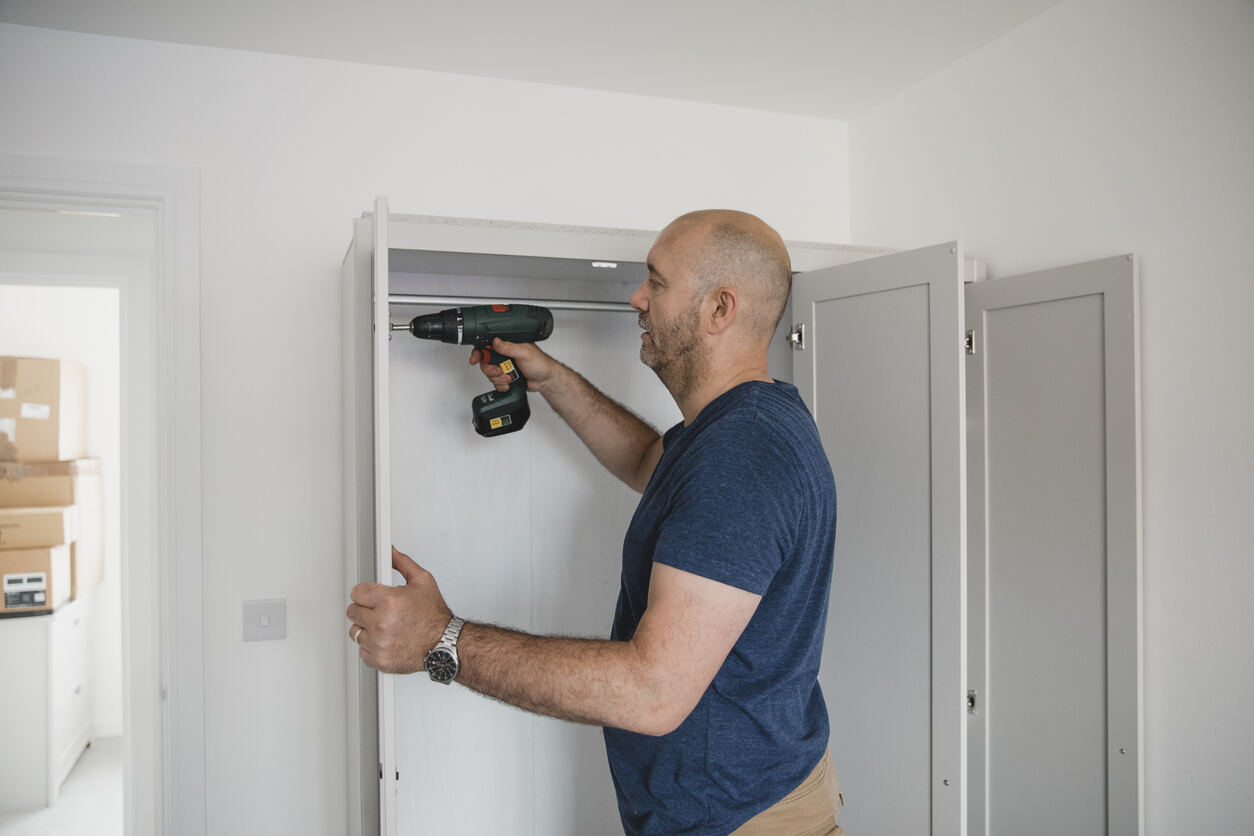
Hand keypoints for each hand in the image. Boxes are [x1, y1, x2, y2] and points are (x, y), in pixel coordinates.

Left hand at [346, 547, 453, 673]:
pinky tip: (386, 640)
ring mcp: (378, 643)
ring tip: (385, 627)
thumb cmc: (435, 616)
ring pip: (355, 632)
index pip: (357, 593)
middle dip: (365, 610)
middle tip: (381, 612)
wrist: (445, 644)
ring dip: (367, 629)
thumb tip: (390, 551)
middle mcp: (381, 623)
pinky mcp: (378, 659)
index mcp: (389, 601)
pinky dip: (372, 647)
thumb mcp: (423, 581)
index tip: (372, 597)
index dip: (366, 593)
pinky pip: (362, 650)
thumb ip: (402, 563)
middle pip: (352, 612)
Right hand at [470, 337, 557, 392]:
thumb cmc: (540, 363)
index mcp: (508, 344)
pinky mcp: (505, 377)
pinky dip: (501, 385)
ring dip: (498, 378)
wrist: (546, 381)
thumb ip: (509, 347)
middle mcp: (504, 354)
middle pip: (485, 361)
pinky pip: (495, 383)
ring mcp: (504, 366)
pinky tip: (510, 383)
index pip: (487, 344)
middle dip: (490, 369)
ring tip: (509, 378)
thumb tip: (495, 341)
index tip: (475, 359)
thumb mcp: (524, 352)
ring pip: (489, 373)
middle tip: (499, 371)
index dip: (479, 352)